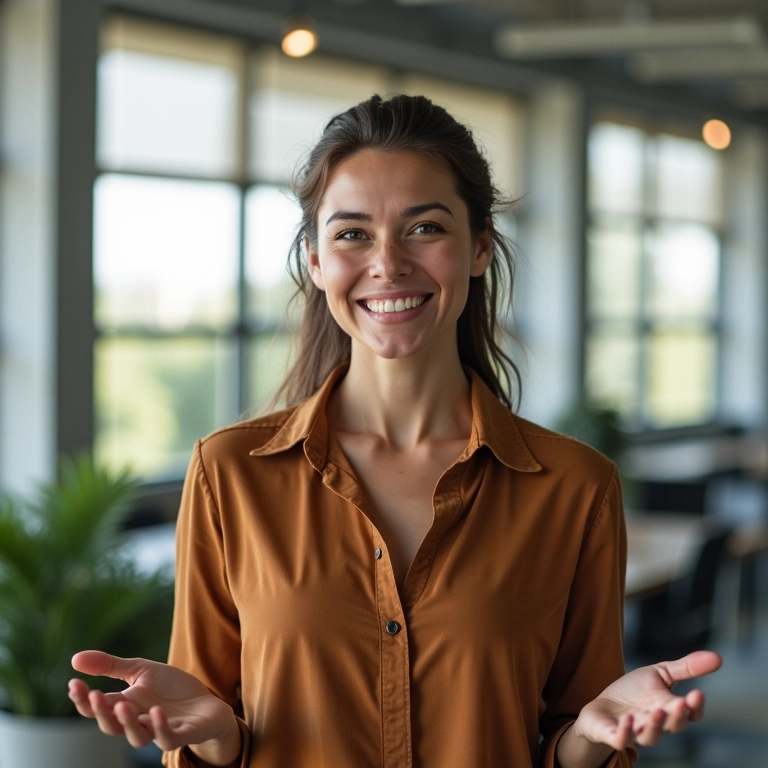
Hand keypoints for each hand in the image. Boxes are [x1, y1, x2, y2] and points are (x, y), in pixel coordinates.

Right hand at [69, 651, 240, 765]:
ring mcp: (159, 730)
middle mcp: (139, 722)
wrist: (207, 703)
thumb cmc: (170, 689)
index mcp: (126, 706)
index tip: (73, 684)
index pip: (99, 708)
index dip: (84, 700)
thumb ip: (110, 666)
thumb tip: (74, 659)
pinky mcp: (182, 734)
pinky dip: (160, 727)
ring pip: (137, 737)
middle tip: (94, 695)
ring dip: (128, 723)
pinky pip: (167, 738)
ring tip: (122, 704)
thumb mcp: (141, 670)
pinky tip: (155, 712)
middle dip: (101, 713)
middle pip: (112, 726)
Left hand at [568, 650, 721, 756]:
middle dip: (678, 716)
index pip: (689, 714)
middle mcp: (656, 724)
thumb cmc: (634, 691)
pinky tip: (627, 720)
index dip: (694, 707)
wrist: (602, 707)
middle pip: (673, 726)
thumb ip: (686, 668)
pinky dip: (625, 733)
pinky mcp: (614, 736)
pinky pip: (621, 740)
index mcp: (669, 708)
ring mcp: (635, 732)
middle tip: (681, 703)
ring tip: (657, 711)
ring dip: (655, 726)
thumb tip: (718, 657)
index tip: (698, 693)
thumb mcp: (660, 673)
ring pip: (650, 737)